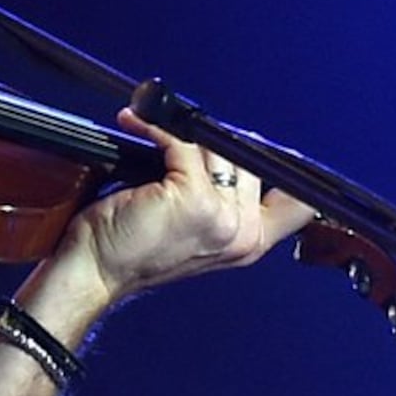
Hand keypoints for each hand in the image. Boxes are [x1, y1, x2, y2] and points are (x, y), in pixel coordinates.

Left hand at [67, 109, 313, 300]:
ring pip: (217, 149)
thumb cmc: (132, 248)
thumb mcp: (193, 226)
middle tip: (180, 141)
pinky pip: (183, 142)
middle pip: (252, 159)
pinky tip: (137, 124)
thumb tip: (226, 143)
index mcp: (250, 243)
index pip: (300, 202)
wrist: (95, 271)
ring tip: (150, 132)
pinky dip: (156, 127)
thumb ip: (223, 197)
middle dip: (215, 143)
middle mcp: (244, 234)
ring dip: (181, 133)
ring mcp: (222, 217)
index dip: (286, 168)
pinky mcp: (193, 198)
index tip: (253, 146)